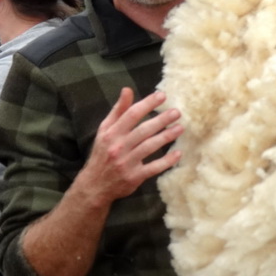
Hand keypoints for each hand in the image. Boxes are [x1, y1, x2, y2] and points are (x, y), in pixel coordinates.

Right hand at [78, 88, 182, 204]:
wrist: (94, 185)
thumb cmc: (102, 153)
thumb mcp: (105, 130)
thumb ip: (118, 110)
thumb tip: (127, 90)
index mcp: (111, 133)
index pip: (131, 114)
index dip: (147, 104)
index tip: (162, 95)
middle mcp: (118, 147)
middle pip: (143, 130)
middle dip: (161, 120)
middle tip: (176, 112)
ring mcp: (126, 163)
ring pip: (149, 147)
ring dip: (166, 137)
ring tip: (180, 128)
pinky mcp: (134, 177)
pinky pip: (153, 168)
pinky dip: (166, 161)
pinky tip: (178, 153)